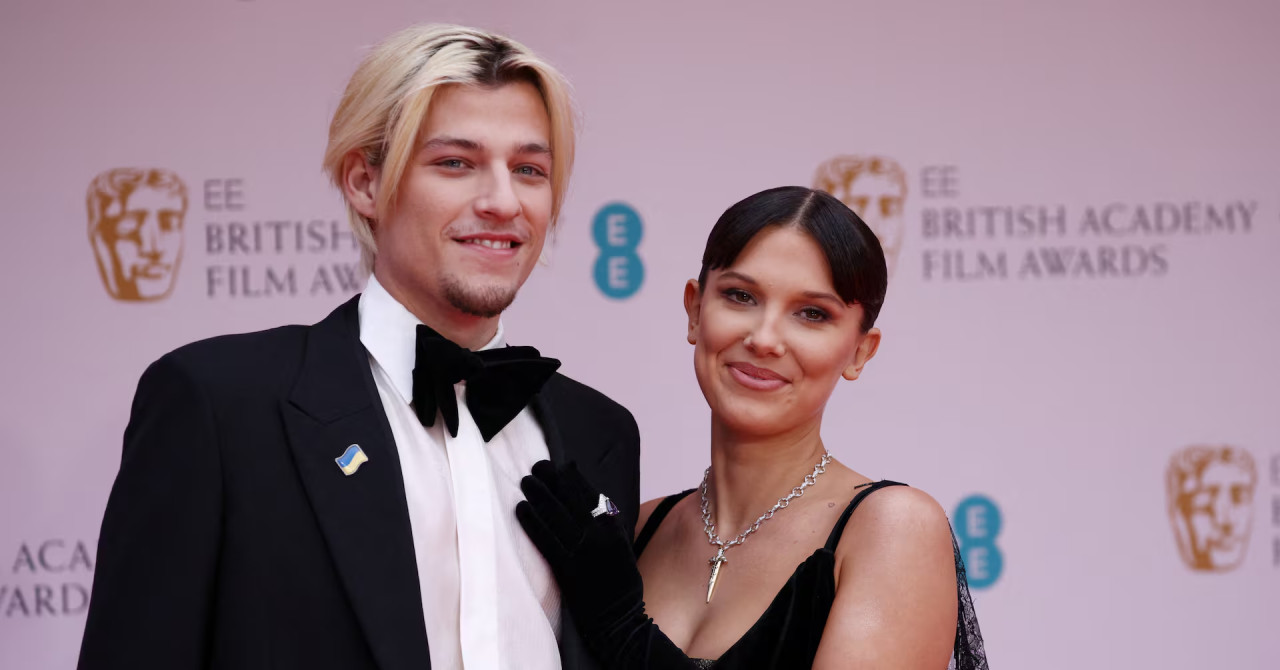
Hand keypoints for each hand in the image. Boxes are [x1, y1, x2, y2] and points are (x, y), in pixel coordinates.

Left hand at [516, 460, 643, 639]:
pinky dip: (532, 522)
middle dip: (552, 480)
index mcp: (614, 527)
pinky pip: (546, 540)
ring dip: (539, 496)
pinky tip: (521, 509)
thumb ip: (609, 522)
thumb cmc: (620, 581)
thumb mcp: (622, 545)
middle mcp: (599, 536)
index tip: (561, 465)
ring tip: (526, 481)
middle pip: (571, 501)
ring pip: (557, 517)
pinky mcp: (567, 569)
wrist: (619, 619)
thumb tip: (591, 498)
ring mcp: (583, 552)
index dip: (573, 478)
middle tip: (537, 466)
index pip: (591, 495)